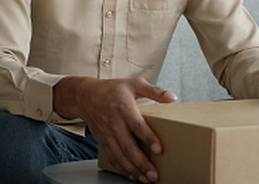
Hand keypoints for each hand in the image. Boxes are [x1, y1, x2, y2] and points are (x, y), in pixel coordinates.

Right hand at [53, 77, 176, 182]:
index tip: (159, 149)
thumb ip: (154, 91)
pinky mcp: (103, 140)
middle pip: (129, 146)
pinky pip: (112, 157)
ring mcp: (107, 134)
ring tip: (146, 179)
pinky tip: (132, 175)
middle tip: (154, 174)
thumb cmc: (111, 89)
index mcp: (124, 108)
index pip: (137, 125)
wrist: (85, 96)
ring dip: (133, 170)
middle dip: (142, 163)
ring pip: (120, 156)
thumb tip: (173, 97)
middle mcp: (114, 123)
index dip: (148, 138)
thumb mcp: (134, 84)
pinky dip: (122, 168)